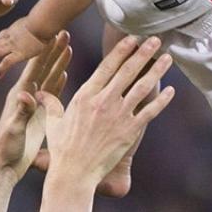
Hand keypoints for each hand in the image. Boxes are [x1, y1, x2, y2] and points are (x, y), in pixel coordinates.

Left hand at [0, 18, 53, 79]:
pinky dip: (1, 69)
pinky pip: (6, 63)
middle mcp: (10, 37)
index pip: (2, 36)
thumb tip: (46, 23)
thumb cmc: (44, 19)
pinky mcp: (18, 54)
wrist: (41, 22)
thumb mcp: (37, 20)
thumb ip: (38, 23)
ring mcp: (13, 45)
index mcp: (14, 28)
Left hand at [0, 30, 71, 180]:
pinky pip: (50, 94)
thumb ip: (21, 112)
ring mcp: (33, 105)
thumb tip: (27, 95)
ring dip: (58, 62)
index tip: (55, 36)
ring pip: (49, 78)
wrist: (3, 165)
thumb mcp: (14, 130)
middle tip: (64, 33)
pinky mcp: (39, 115)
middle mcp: (26, 95)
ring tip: (68, 47)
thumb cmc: (6, 149)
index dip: (45, 51)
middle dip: (54, 50)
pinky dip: (58, 81)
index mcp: (20, 95)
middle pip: (43, 67)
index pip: (35, 68)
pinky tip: (65, 73)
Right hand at [37, 36, 174, 211]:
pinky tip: (171, 90)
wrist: (75, 172)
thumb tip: (40, 94)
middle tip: (155, 39)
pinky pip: (150, 111)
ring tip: (167, 58)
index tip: (132, 38)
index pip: (107, 67)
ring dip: (157, 71)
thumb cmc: (62, 149)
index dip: (121, 51)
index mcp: (86, 95)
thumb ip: (51, 104)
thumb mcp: (54, 122)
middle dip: (143, 53)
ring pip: (142, 87)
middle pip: (127, 71)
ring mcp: (119, 115)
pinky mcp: (130, 131)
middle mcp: (104, 101)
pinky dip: (162, 100)